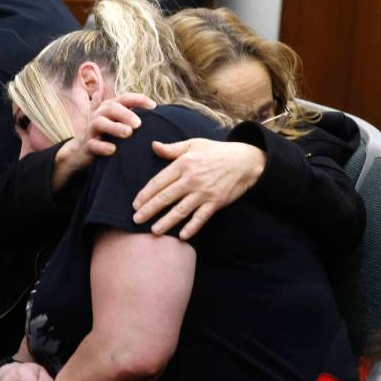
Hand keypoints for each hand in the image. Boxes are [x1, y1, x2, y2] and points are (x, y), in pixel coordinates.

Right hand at [52, 93, 155, 190]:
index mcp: (110, 107)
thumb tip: (155, 106)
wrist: (79, 151)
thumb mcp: (117, 122)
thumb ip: (131, 114)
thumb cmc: (105, 135)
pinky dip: (102, 147)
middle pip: (111, 108)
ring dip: (114, 127)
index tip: (154, 106)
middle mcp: (100, 115)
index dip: (138, 99)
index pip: (124, 98)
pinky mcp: (87, 145)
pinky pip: (93, 144)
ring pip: (100, 123)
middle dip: (125, 114)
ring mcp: (92, 130)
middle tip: (139, 124)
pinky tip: (113, 149)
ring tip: (128, 133)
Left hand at [133, 139, 265, 238]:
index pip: (159, 182)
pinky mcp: (216, 202)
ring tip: (154, 231)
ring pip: (181, 210)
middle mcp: (191, 179)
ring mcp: (204, 192)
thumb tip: (153, 146)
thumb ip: (172, 149)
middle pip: (166, 197)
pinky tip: (182, 236)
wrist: (245, 160)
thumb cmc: (217, 151)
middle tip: (136, 220)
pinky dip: (192, 228)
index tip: (135, 204)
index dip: (145, 194)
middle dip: (149, 210)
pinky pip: (201, 217)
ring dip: (166, 222)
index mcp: (183, 164)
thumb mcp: (194, 144)